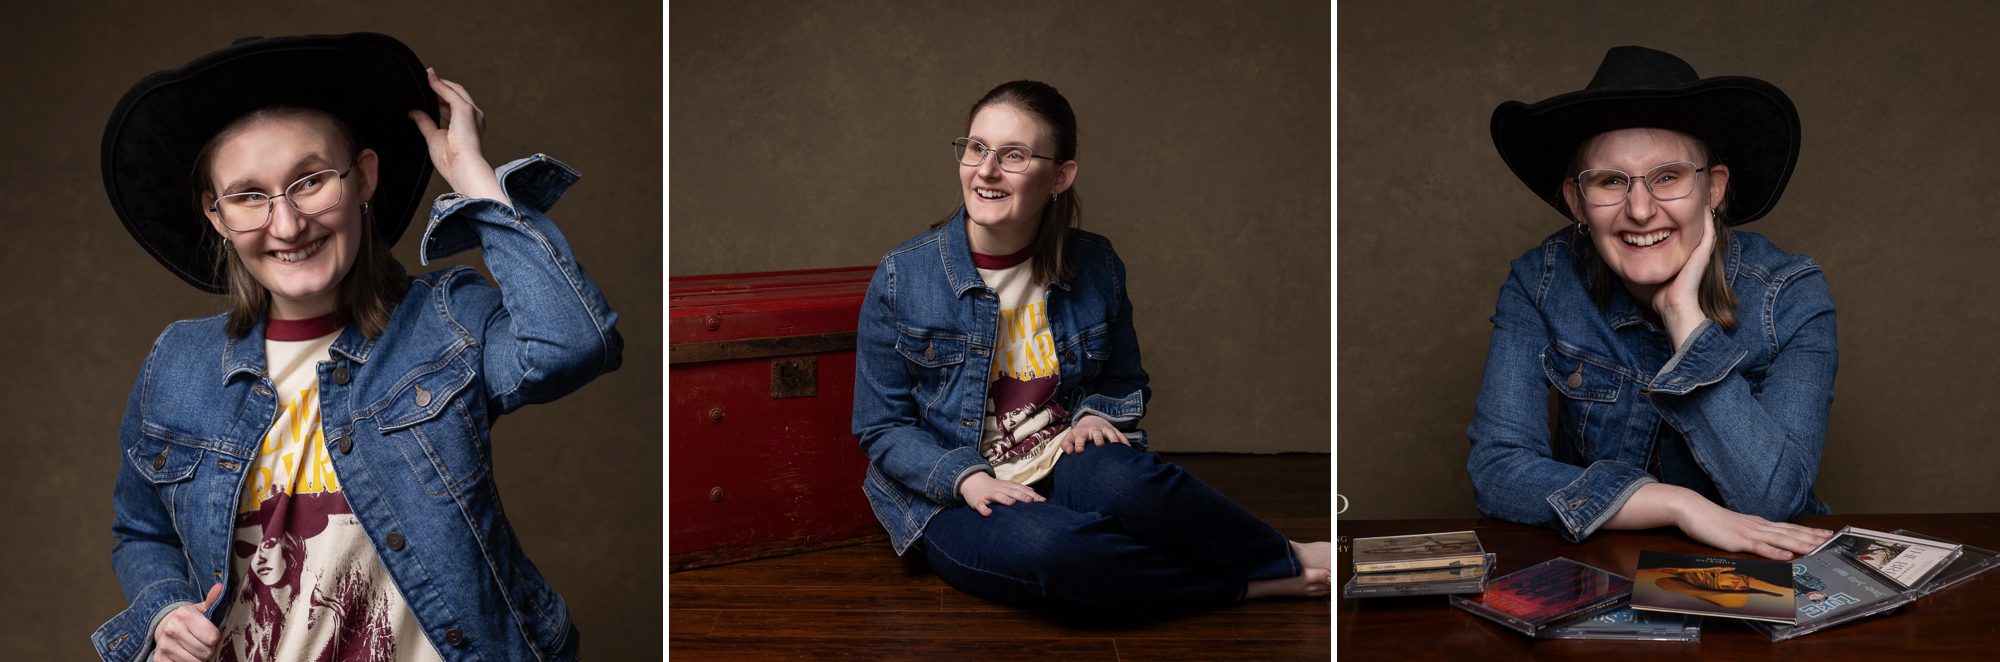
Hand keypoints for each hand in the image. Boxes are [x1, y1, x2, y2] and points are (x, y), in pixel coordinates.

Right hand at [152, 583, 223, 661]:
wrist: (165, 626)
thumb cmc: (189, 619)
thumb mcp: (201, 608)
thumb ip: (212, 600)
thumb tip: (220, 586)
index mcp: (185, 615)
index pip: (212, 637)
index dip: (215, 638)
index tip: (211, 635)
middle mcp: (172, 629)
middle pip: (205, 652)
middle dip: (208, 650)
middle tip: (204, 644)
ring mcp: (164, 645)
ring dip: (199, 659)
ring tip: (195, 649)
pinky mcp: (159, 658)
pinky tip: (185, 655)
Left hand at [407, 68, 507, 205]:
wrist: (462, 167)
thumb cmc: (452, 160)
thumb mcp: (434, 137)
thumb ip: (425, 122)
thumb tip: (414, 112)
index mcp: (469, 126)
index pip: (455, 107)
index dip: (442, 98)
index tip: (430, 92)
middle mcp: (475, 117)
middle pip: (457, 95)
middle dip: (442, 87)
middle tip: (428, 78)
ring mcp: (472, 112)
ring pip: (455, 91)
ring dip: (440, 83)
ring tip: (427, 76)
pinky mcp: (465, 109)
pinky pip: (449, 92)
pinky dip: (438, 84)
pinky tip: (429, 78)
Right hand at [958, 472, 1043, 516]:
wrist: (972, 481)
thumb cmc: (994, 487)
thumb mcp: (1007, 486)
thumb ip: (1019, 490)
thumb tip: (1034, 493)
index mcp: (1007, 486)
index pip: (1022, 489)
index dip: (1032, 495)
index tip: (1042, 501)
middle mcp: (1000, 489)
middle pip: (1012, 491)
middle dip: (1021, 496)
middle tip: (1031, 501)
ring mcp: (988, 495)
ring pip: (998, 496)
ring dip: (1005, 499)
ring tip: (1012, 503)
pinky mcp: (978, 501)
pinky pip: (981, 506)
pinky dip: (984, 509)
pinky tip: (989, 513)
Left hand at [1064, 414, 1129, 453]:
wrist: (1091, 419)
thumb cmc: (1079, 434)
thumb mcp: (1070, 437)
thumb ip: (1066, 444)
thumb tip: (1069, 452)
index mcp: (1082, 432)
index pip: (1080, 438)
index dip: (1079, 444)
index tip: (1079, 451)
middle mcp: (1094, 430)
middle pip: (1097, 434)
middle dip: (1098, 439)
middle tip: (1099, 445)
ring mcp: (1106, 430)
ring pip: (1111, 434)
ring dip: (1113, 439)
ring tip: (1116, 446)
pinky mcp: (1114, 431)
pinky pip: (1121, 436)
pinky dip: (1125, 441)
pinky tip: (1128, 449)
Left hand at [1654, 209, 1718, 346]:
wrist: (1673, 306)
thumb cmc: (1660, 294)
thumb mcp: (1651, 271)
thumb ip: (1645, 261)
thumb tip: (1630, 252)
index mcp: (1684, 257)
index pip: (1685, 233)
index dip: (1681, 220)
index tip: (1674, 207)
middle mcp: (1694, 254)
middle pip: (1696, 227)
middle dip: (1692, 212)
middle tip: (1694, 198)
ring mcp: (1700, 253)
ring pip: (1705, 227)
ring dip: (1702, 213)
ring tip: (1701, 198)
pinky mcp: (1702, 254)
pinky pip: (1708, 232)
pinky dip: (1707, 219)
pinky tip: (1706, 207)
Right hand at [1676, 500, 1833, 560]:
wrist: (1692, 509)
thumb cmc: (1711, 520)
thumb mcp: (1735, 527)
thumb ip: (1751, 534)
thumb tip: (1765, 540)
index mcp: (1759, 524)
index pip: (1789, 527)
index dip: (1809, 531)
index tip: (1826, 534)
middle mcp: (1758, 526)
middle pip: (1791, 532)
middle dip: (1812, 537)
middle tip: (1832, 540)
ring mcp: (1749, 533)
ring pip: (1781, 539)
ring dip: (1801, 543)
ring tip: (1818, 547)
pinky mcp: (1738, 540)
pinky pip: (1759, 547)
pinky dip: (1775, 551)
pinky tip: (1787, 555)